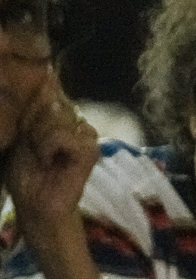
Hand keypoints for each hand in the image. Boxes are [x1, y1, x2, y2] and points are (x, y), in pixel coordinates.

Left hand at [5, 73, 95, 238]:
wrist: (35, 203)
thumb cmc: (26, 172)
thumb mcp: (21, 132)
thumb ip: (34, 107)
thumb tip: (49, 74)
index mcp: (59, 115)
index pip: (50, 88)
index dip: (36, 99)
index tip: (28, 128)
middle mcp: (75, 122)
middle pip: (53, 99)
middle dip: (34, 121)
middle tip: (32, 146)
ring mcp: (86, 136)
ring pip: (60, 115)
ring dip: (41, 135)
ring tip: (40, 154)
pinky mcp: (90, 151)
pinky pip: (66, 135)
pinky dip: (50, 146)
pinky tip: (49, 160)